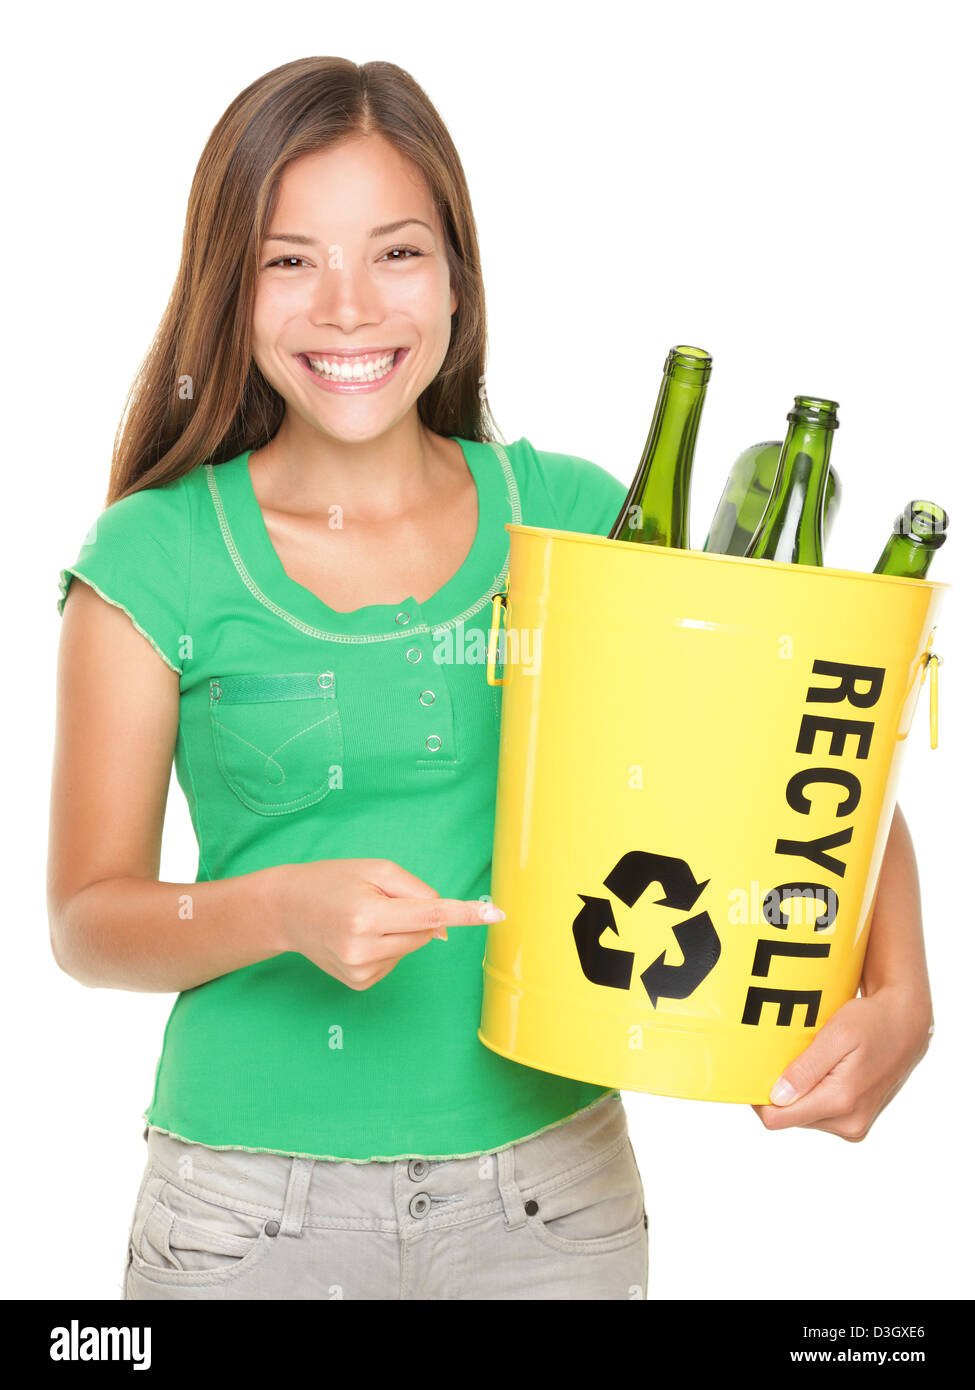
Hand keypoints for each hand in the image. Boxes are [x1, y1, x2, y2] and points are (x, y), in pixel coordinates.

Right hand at [271, 858, 503, 990]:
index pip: (430, 916)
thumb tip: (444, 927)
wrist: (287, 909)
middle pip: (425, 932)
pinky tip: (360, 937)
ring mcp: (360, 972)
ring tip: (364, 918)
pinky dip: (388, 946)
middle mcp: (363, 949)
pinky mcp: (360, 983)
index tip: (496, 914)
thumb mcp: (375, 869)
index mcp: (366, 916)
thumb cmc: (333, 881)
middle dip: (416, 914)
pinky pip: (396, 961)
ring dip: (401, 930)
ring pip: (413, 947)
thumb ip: (417, 893)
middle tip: (379, 900)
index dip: (466, 914)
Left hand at [752, 987, 933, 1140]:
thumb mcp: (836, 1036)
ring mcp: (854, 1125)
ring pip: (803, 1116)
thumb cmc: (871, 1022)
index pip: (778, 1119)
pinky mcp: (856, 1121)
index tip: (753, 1072)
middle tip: (787, 1057)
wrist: (905, 1024)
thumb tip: (777, 1098)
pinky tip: (821, 1070)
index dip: (757, 1099)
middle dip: (781, 1091)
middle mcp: (849, 1122)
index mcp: (841, 1102)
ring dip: (798, 1091)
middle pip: (789, 1117)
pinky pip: (819, 1112)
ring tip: (810, 1060)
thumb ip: (806, 1069)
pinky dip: (812, 1093)